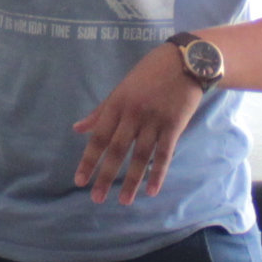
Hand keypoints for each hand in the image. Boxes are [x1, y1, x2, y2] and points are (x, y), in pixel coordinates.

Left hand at [71, 42, 211, 202]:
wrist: (184, 61)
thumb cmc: (149, 74)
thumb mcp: (121, 88)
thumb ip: (100, 111)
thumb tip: (77, 129)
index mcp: (117, 104)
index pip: (99, 137)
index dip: (89, 160)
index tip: (80, 180)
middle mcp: (133, 114)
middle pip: (117, 149)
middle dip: (106, 176)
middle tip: (97, 198)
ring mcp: (154, 120)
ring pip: (140, 155)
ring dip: (132, 180)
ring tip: (124, 200)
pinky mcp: (174, 125)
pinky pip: (164, 154)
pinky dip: (158, 173)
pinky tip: (151, 190)